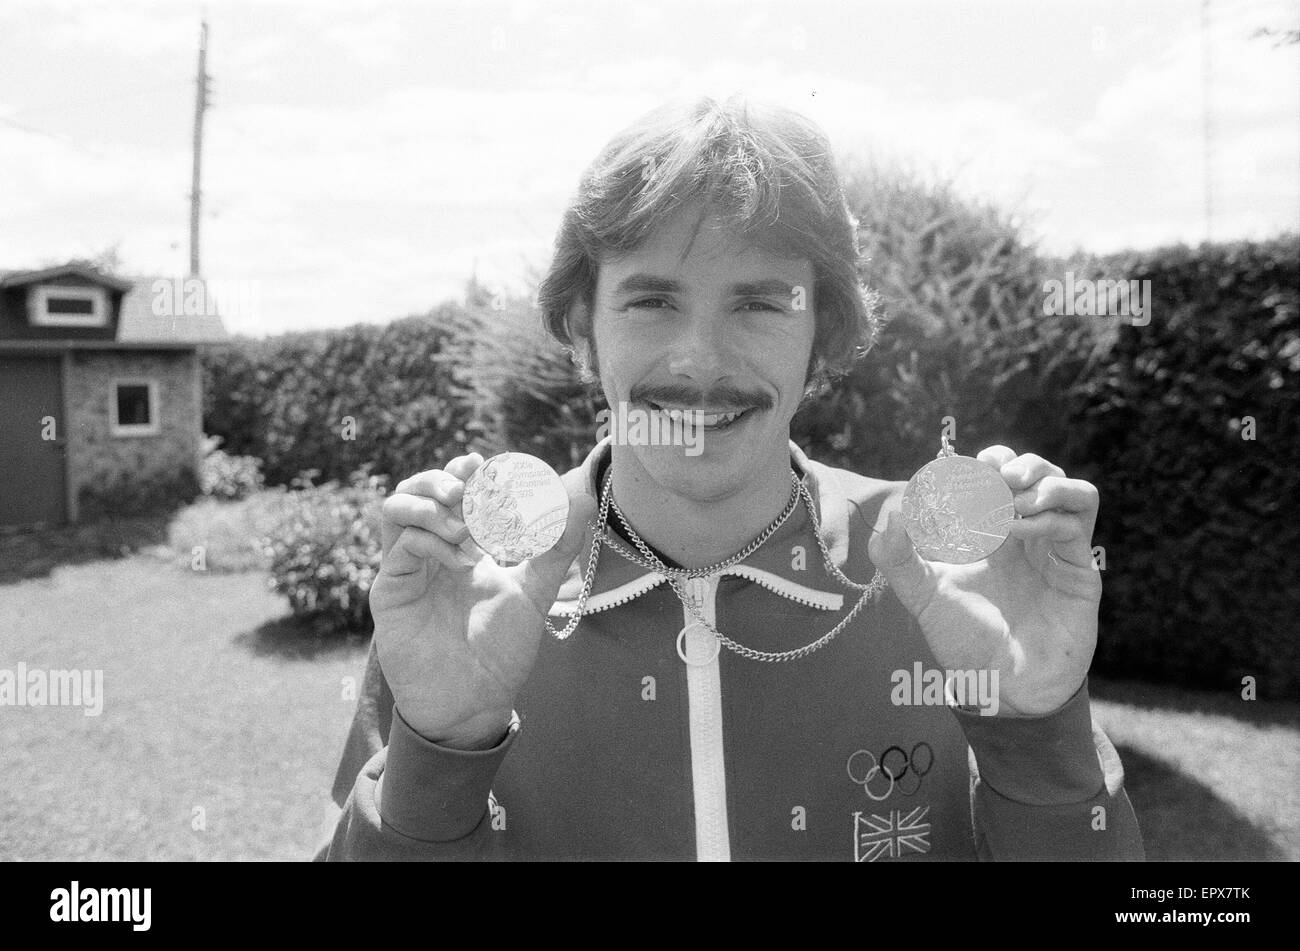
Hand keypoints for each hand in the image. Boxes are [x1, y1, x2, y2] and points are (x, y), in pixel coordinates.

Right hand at [368, 452, 596, 747]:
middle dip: (445, 479)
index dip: (468, 470)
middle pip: (418, 487)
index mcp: (460, 544)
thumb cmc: (500, 650)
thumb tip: (581, 498)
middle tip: (473, 491)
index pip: (453, 488)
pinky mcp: (390, 591)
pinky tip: (461, 558)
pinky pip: (400, 546)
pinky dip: (431, 539)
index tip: (492, 467)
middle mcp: (429, 550)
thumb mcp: (536, 591)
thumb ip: (556, 547)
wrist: (475, 701)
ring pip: (396, 506)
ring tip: (466, 525)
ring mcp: (407, 568)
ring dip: (432, 503)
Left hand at [868, 446, 1102, 715]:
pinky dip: (1051, 510)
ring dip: (1038, 478)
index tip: (948, 475)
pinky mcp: (1079, 567)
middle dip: (1008, 462)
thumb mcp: (921, 595)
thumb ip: (895, 557)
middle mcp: (1022, 534)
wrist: (1003, 687)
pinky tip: (1020, 526)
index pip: (989, 474)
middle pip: (1029, 470)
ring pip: (1065, 485)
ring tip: (1009, 500)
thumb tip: (893, 512)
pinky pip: (1079, 517)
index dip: (974, 464)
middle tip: (987, 478)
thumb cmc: (963, 642)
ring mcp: (1053, 548)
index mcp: (986, 532)